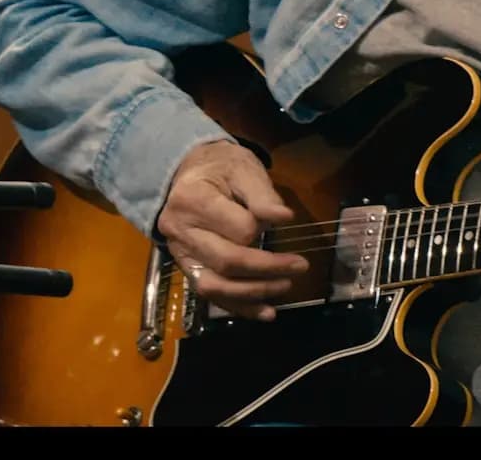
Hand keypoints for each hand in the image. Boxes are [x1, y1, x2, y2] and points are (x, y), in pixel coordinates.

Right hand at [156, 139, 306, 321]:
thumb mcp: (243, 168)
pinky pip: (210, 295)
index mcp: (193, 201)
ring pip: (214, 286)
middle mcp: (180, 232)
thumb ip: (263, 195)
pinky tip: (265, 312)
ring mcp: (180, 254)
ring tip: (285, 287)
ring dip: (253, 293)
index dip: (263, 229)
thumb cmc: (219, 167)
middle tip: (299, 266)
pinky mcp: (186, 268)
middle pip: (226, 262)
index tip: (285, 221)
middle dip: (266, 269)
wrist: (186, 173)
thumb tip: (284, 219)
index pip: (238, 229)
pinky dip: (239, 307)